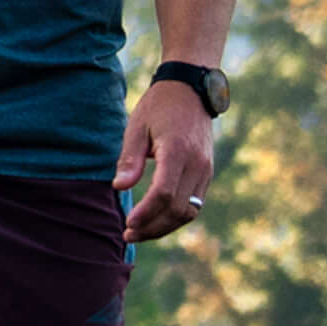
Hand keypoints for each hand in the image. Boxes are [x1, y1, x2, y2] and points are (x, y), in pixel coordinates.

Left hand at [114, 79, 215, 242]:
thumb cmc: (159, 106)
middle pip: (179, 209)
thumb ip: (129, 158)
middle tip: (128, 235)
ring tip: (139, 232)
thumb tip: (119, 187)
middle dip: (153, 227)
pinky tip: (155, 221)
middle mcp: (197, 164)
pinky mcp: (207, 173)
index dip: (146, 213)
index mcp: (178, 151)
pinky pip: (195, 204)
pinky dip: (176, 217)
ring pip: (190, 212)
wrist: (191, 90)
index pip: (165, 194)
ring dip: (165, 227)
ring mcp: (206, 170)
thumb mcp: (137, 126)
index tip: (127, 224)